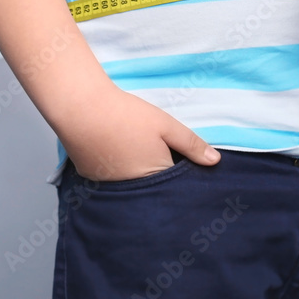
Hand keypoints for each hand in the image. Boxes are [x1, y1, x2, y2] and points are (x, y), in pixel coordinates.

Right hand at [54, 87, 220, 181]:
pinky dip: (116, 169)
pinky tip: (114, 150)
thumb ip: (191, 144)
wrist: (82, 108)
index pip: (175, 184)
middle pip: (152, 187)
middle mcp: (132, 190)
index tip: (178, 156)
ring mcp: (109, 186)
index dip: (179, 169)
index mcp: (155, 177)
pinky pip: (111, 180)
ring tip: (131, 146)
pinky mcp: (91, 179)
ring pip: (131, 183)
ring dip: (135, 171)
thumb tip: (215, 162)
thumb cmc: (127, 116)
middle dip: (157, 172)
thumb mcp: (166, 126)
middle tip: (151, 147)